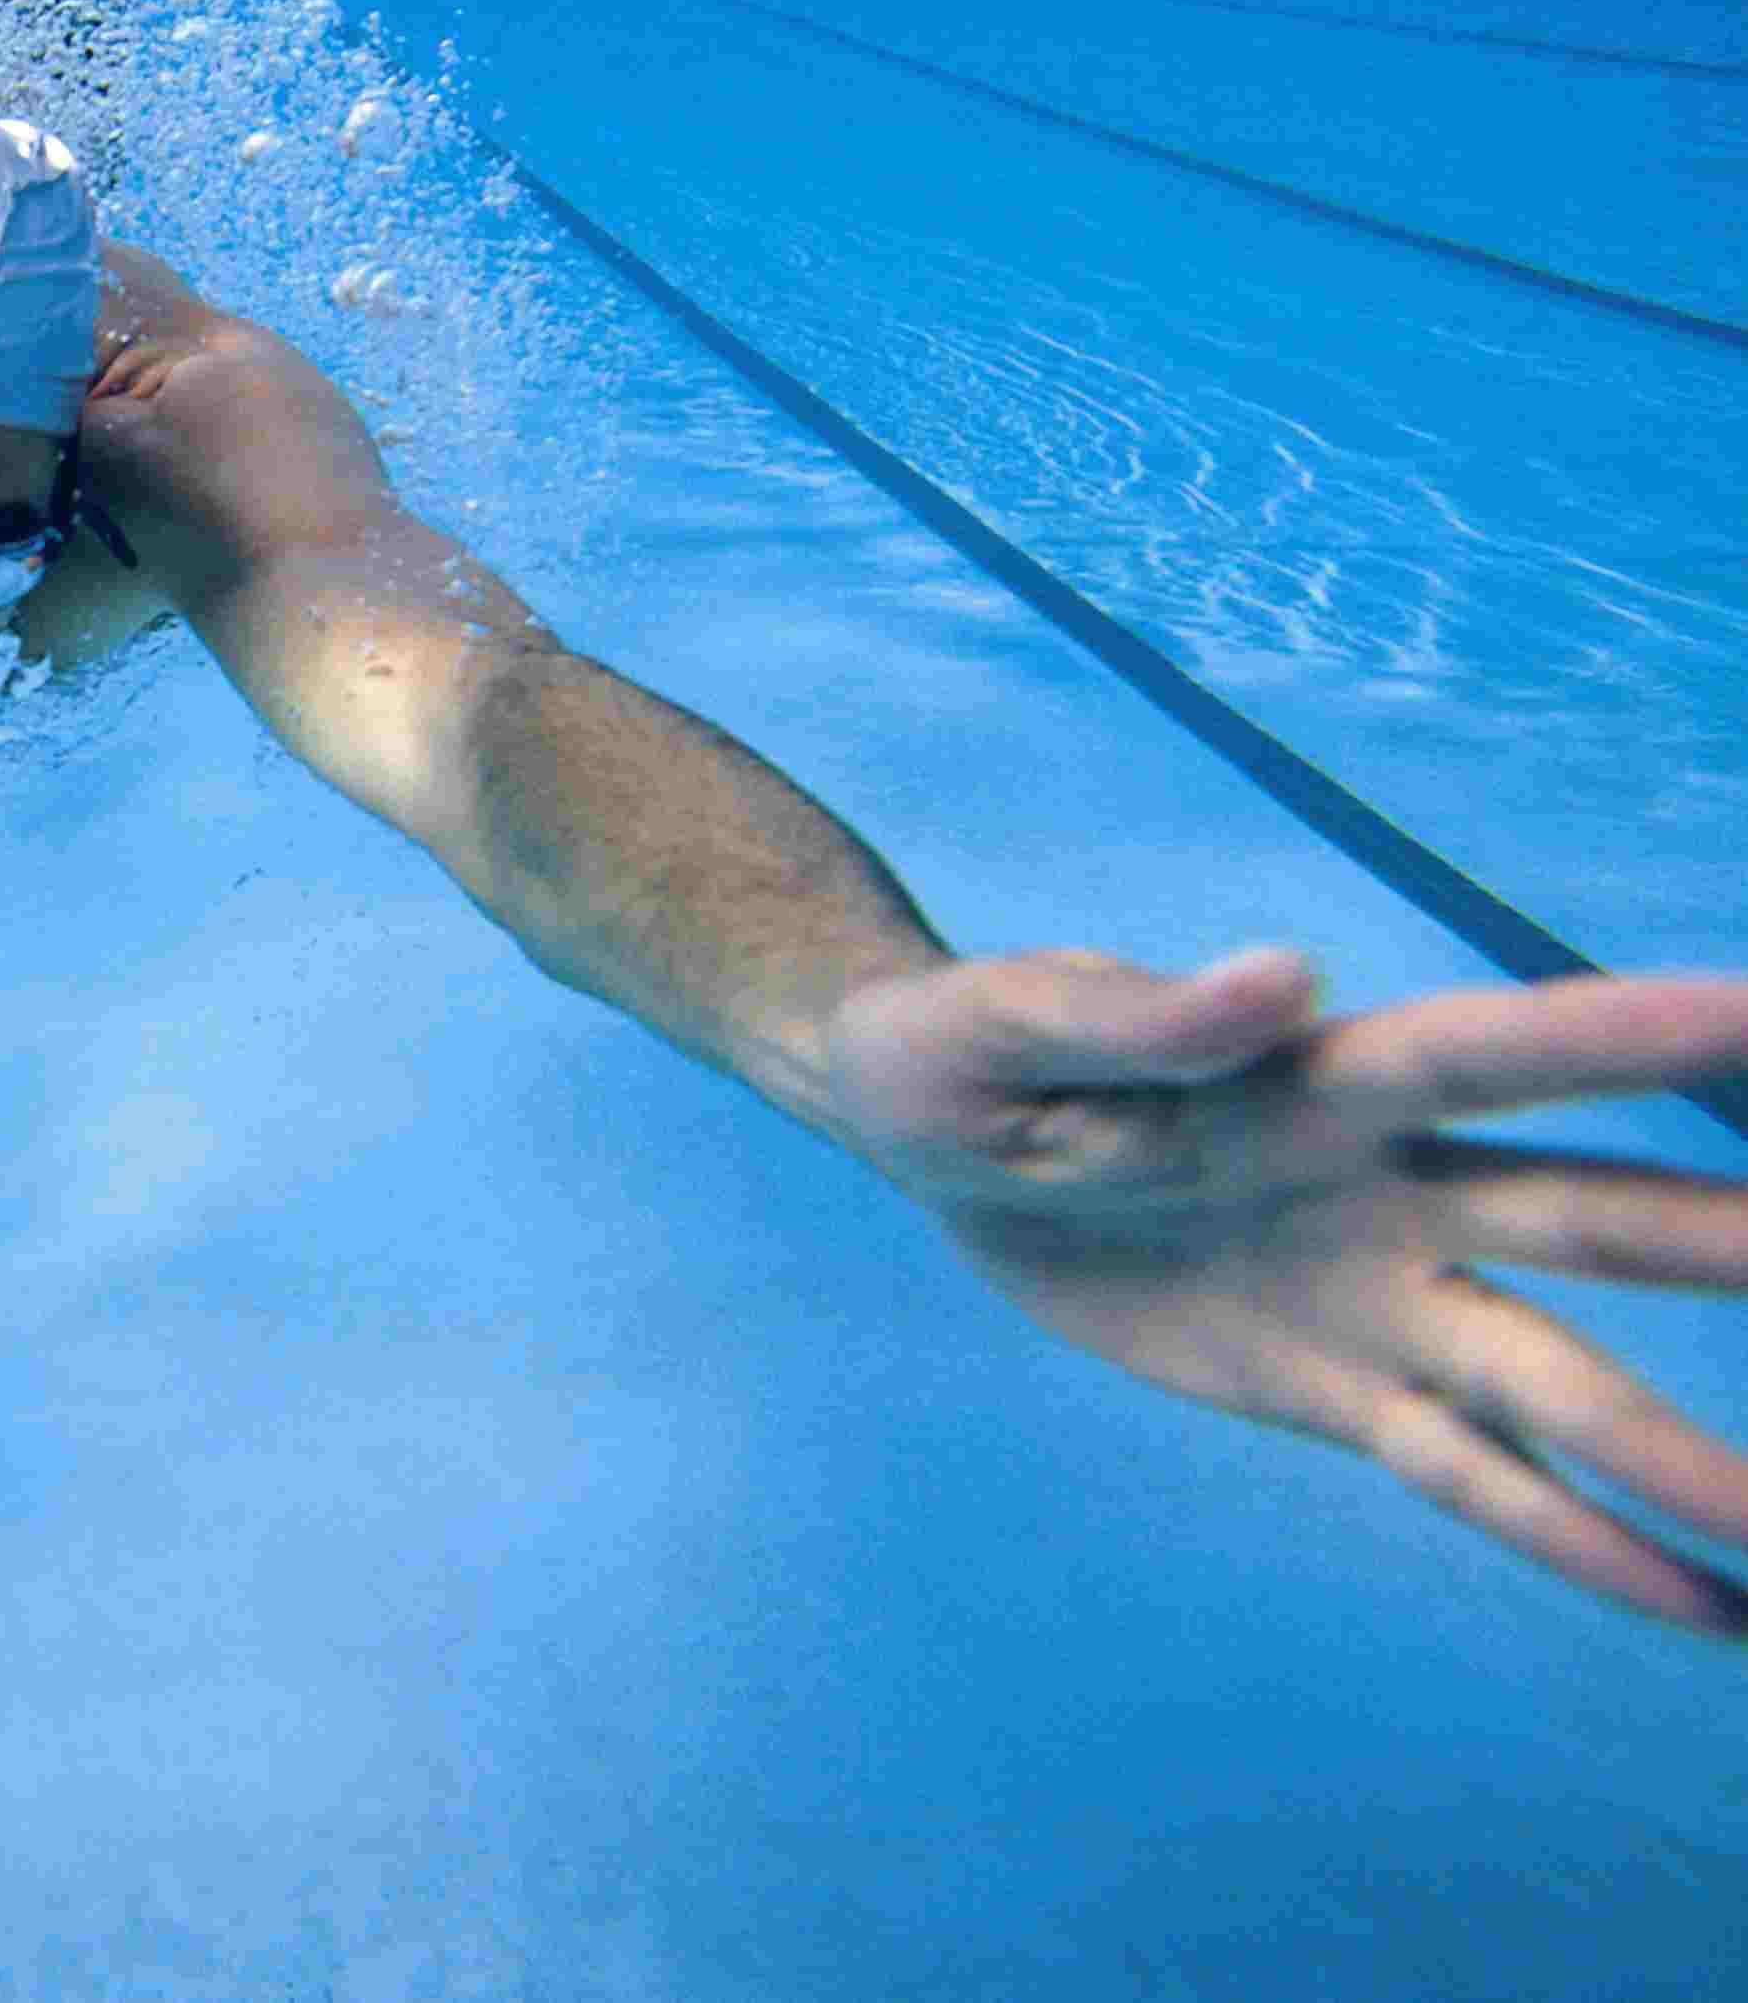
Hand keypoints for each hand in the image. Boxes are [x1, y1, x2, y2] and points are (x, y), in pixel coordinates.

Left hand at [822, 946, 1747, 1635]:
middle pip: (1598, 1223)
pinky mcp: (1328, 1390)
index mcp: (1321, 1078)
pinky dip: (1586, 1544)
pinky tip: (1709, 1609)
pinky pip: (1472, 1476)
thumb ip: (1139, 1015)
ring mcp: (1374, 1297)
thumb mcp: (1007, 1025)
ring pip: (1566, 1382)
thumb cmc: (962, 1049)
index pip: (1503, 1055)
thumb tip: (1280, 976)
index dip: (1636, 1036)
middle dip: (1741, 1250)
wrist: (920, 1140)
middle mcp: (1389, 1189)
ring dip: (1695, 1460)